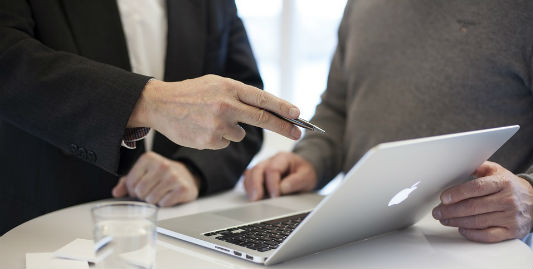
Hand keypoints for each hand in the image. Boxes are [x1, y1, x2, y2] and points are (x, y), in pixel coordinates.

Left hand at [112, 152, 199, 206]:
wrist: (187, 175)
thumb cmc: (161, 175)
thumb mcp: (143, 173)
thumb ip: (126, 182)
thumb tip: (116, 193)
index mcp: (148, 158)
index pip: (130, 183)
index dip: (133, 190)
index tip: (140, 188)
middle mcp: (162, 165)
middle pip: (140, 192)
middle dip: (143, 196)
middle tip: (150, 192)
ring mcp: (173, 176)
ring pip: (151, 199)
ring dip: (154, 201)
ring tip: (160, 193)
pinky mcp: (183, 188)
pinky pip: (164, 203)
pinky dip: (164, 203)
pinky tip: (169, 196)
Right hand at [128, 75, 301, 149]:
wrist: (160, 104)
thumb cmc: (191, 93)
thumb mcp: (216, 84)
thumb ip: (239, 95)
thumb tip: (265, 109)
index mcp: (229, 88)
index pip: (263, 99)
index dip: (283, 108)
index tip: (298, 115)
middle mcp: (226, 105)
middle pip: (263, 119)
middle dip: (284, 127)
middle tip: (298, 132)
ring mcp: (218, 125)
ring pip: (240, 134)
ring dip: (233, 129)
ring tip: (211, 119)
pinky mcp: (210, 141)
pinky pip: (225, 142)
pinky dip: (219, 138)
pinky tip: (203, 128)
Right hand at [244, 152, 316, 200]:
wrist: (303, 171)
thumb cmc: (304, 173)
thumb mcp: (307, 176)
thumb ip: (296, 181)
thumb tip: (282, 188)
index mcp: (283, 158)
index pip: (273, 169)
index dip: (272, 183)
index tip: (275, 196)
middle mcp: (270, 161)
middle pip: (257, 169)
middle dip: (256, 185)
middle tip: (256, 198)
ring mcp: (263, 167)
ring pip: (250, 174)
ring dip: (250, 187)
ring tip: (253, 199)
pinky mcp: (259, 175)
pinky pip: (249, 179)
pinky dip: (249, 187)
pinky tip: (251, 196)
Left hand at [432, 161, 532, 242]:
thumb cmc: (510, 186)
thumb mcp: (497, 171)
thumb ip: (478, 167)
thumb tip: (458, 165)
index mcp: (502, 183)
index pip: (476, 188)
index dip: (457, 194)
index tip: (443, 198)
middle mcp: (507, 200)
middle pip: (473, 207)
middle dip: (451, 210)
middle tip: (438, 212)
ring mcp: (510, 217)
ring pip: (478, 222)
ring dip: (457, 221)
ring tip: (445, 219)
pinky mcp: (512, 231)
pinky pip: (488, 236)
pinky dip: (472, 234)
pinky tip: (461, 229)